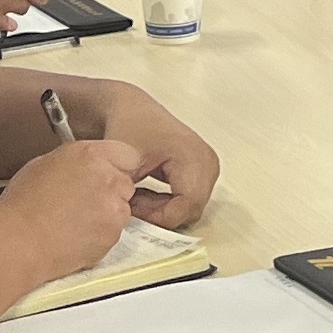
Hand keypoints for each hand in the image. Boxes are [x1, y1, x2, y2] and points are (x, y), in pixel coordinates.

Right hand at [0, 138, 152, 280]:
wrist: (18, 242)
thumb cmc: (22, 206)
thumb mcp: (44, 164)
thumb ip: (76, 161)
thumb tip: (85, 165)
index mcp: (90, 155)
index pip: (127, 154)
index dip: (116, 167)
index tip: (109, 174)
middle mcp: (107, 178)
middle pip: (126, 182)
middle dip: (112, 191)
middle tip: (85, 201)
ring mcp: (114, 207)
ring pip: (122, 208)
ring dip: (107, 214)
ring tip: (75, 220)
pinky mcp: (113, 234)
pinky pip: (114, 232)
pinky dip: (101, 234)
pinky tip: (76, 235)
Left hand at [86, 88, 219, 229]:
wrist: (130, 109)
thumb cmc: (127, 128)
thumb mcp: (123, 164)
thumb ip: (130, 196)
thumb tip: (133, 223)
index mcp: (193, 157)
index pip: (186, 206)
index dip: (158, 217)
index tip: (132, 210)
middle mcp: (207, 162)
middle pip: (191, 210)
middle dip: (161, 215)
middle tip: (133, 206)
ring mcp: (209, 166)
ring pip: (191, 208)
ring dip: (164, 210)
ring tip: (138, 198)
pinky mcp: (203, 170)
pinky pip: (191, 199)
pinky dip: (169, 203)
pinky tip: (148, 194)